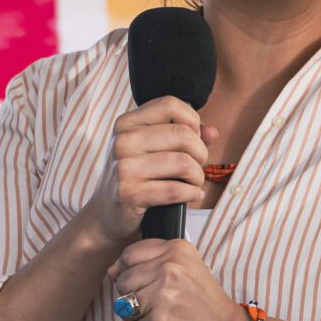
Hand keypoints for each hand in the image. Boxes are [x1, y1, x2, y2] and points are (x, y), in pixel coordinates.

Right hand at [82, 98, 212, 252]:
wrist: (108, 215)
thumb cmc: (136, 178)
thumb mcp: (153, 150)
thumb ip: (185, 135)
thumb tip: (212, 133)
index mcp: (126, 123)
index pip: (171, 105)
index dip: (192, 121)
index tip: (193, 140)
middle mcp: (122, 141)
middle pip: (183, 134)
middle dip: (201, 153)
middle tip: (197, 167)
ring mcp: (123, 167)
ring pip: (183, 162)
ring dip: (198, 176)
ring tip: (194, 183)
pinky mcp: (129, 193)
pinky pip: (175, 189)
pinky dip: (192, 193)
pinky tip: (192, 195)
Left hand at [112, 239, 256, 320]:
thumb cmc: (204, 304)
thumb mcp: (184, 270)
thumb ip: (148, 264)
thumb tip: (111, 271)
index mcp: (176, 249)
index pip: (129, 255)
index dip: (132, 273)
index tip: (151, 284)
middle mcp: (169, 267)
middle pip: (123, 281)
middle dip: (135, 298)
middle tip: (162, 305)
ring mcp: (163, 294)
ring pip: (124, 306)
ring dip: (139, 318)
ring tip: (165, 317)